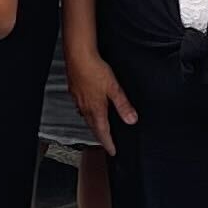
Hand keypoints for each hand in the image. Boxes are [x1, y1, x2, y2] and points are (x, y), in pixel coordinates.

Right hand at [64, 36, 133, 152]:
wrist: (78, 55)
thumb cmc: (94, 69)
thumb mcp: (114, 88)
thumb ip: (123, 105)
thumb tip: (131, 119)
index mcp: (96, 109)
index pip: (103, 132)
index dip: (108, 143)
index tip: (113, 151)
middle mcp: (85, 107)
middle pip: (93, 127)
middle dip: (101, 137)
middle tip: (106, 143)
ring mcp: (79, 99)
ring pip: (87, 117)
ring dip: (94, 125)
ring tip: (99, 128)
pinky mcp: (75, 91)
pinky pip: (82, 107)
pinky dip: (87, 112)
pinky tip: (90, 107)